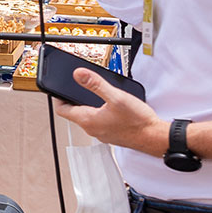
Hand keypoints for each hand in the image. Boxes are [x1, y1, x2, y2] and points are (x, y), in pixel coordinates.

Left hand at [52, 69, 167, 153]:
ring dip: (87, 105)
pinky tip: (109, 105)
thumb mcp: (116, 97)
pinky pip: (99, 121)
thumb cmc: (137, 122)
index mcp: (88, 120)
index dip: (58, 97)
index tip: (57, 88)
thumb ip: (95, 84)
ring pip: (87, 117)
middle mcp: (92, 129)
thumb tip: (78, 74)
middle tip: (75, 86)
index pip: (62, 110)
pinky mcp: (112, 134)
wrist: (154, 138)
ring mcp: (102, 133)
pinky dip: (99, 112)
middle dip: (73, 99)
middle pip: (74, 113)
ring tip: (92, 92)